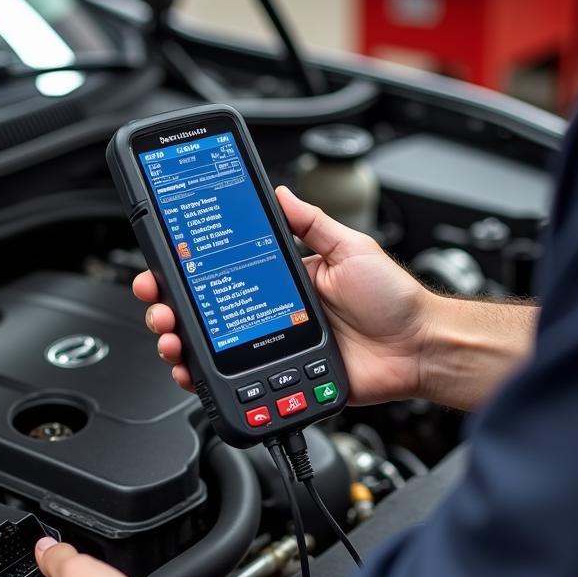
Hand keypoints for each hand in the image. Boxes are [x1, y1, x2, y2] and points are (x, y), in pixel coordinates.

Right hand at [133, 186, 435, 405]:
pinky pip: (233, 384)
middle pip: (203, 314)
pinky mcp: (277, 378)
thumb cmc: (393, 300)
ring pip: (208, 350)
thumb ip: (312, 223)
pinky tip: (190, 372)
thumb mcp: (351, 248)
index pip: (220, 272)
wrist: (417, 348)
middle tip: (159, 307)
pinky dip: (203, 381)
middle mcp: (268, 313)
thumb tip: (280, 192)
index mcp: (281, 279)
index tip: (163, 267)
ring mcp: (269, 348)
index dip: (187, 271)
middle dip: (169, 309)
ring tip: (171, 338)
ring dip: (178, 344)